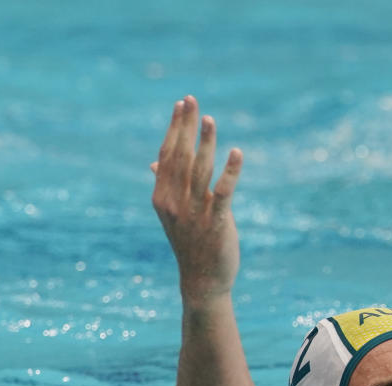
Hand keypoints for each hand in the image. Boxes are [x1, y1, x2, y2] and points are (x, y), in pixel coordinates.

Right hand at [151, 95, 242, 302]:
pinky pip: (223, 192)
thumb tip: (154, 162)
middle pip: (180, 157)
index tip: (180, 105)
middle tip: (192, 99)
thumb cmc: (190, 244)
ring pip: (200, 170)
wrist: (202, 281)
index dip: (174, 129)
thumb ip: (166, 186)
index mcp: (162, 197)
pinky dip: (230, 171)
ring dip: (205, 142)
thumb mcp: (173, 214)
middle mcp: (174, 202)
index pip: (167, 155)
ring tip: (210, 119)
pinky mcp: (216, 223)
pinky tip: (237, 152)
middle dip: (186, 126)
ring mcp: (194, 213)